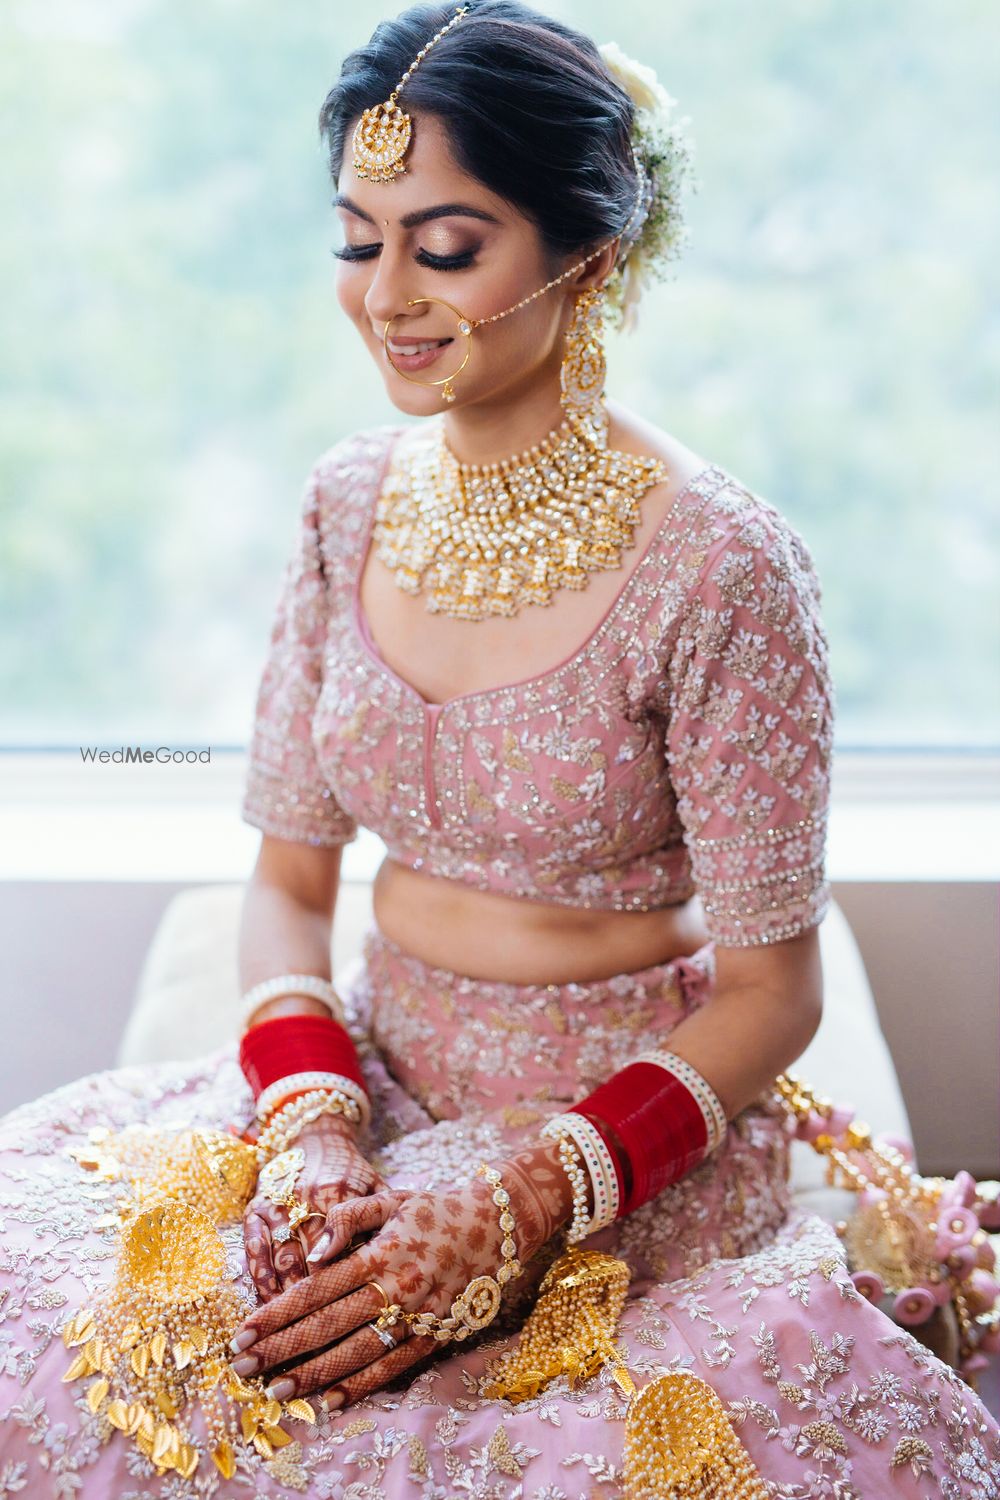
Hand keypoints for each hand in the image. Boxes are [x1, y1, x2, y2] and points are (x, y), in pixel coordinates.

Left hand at [227, 1139, 574, 1410]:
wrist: (500, 1225)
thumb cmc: (436, 1209)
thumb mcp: (391, 1199)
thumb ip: (349, 1217)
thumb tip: (314, 1252)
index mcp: (381, 1253)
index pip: (317, 1289)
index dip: (277, 1313)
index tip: (243, 1332)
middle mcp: (398, 1288)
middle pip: (329, 1325)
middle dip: (282, 1350)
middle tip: (244, 1368)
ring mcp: (419, 1315)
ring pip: (358, 1353)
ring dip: (314, 1374)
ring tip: (277, 1391)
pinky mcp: (436, 1334)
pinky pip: (394, 1367)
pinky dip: (361, 1386)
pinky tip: (330, 1400)